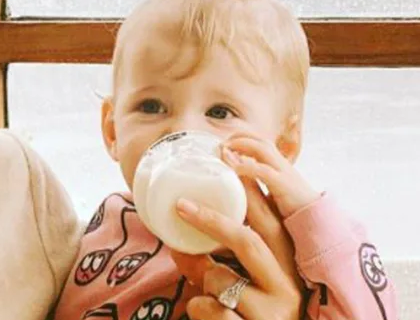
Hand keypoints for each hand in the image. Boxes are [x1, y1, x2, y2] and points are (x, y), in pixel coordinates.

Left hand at [171, 177, 303, 319]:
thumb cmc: (251, 313)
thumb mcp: (236, 282)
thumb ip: (213, 260)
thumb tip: (176, 239)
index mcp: (287, 261)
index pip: (272, 218)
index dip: (254, 189)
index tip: (230, 160)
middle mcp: (288, 282)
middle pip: (247, 240)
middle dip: (211, 220)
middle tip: (181, 205)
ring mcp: (275, 308)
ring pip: (220, 278)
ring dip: (200, 280)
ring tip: (206, 292)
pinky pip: (209, 308)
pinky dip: (198, 309)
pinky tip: (208, 316)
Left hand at [221, 134, 320, 218]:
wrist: (318, 222)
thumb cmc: (295, 210)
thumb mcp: (275, 192)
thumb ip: (259, 184)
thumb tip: (238, 182)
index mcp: (279, 167)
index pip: (261, 143)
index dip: (243, 139)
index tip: (225, 144)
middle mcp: (281, 165)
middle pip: (260, 140)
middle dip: (240, 137)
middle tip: (222, 142)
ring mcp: (284, 174)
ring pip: (262, 149)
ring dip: (242, 145)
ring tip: (225, 149)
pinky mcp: (285, 186)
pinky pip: (265, 172)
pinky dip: (248, 168)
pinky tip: (235, 170)